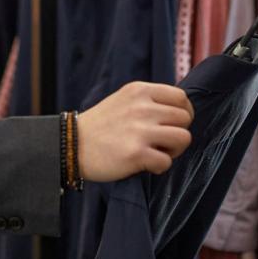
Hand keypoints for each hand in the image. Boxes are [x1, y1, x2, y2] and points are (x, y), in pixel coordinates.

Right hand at [78, 81, 193, 181]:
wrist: (71, 145)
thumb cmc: (100, 125)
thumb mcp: (123, 99)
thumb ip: (149, 101)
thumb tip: (179, 111)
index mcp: (139, 91)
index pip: (182, 97)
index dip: (183, 113)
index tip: (172, 124)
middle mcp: (142, 107)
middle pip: (186, 118)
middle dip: (178, 132)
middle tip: (162, 142)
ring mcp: (140, 130)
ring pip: (183, 138)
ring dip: (174, 150)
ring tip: (157, 153)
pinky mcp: (136, 154)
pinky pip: (166, 162)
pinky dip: (159, 167)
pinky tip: (146, 165)